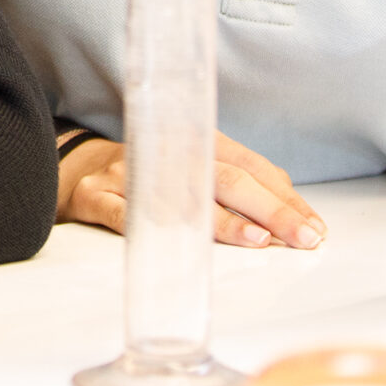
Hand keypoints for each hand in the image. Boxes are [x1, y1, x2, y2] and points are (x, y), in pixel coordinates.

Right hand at [58, 131, 325, 249]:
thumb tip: (291, 212)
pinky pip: (125, 214)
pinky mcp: (95, 197)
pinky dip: (155, 229)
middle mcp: (165, 152)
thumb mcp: (190, 165)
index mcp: (194, 140)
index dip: (284, 196)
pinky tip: (180, 245)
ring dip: (221, 221)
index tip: (314, 226)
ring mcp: (129, 175)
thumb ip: (235, 182)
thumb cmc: (147, 172)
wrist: (70, 165)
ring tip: (258, 239)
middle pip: (224, 178)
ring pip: (180, 199)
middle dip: (270, 209)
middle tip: (303, 236)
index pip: (249, 165)